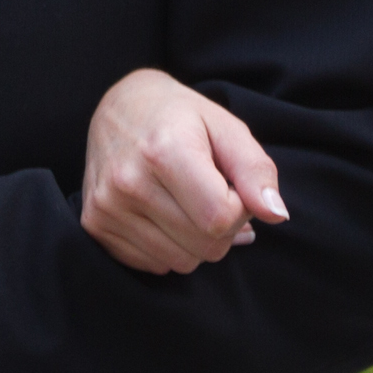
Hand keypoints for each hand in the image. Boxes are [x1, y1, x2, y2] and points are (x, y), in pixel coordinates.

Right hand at [80, 68, 284, 274]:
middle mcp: (128, 182)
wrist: (118, 107)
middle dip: (222, 227)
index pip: (220, 218)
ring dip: (196, 240)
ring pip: (181, 263)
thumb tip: (277, 215)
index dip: (240, 208)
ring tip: (187, 202)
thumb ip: (256, 170)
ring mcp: (106, 207)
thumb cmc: (181, 117)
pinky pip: (154, 265)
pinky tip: (163, 212)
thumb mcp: (227, 127)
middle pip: (204, 246)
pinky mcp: (95, 225)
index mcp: (164, 151)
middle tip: (212, 193)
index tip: (231, 184)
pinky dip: (168, 247)